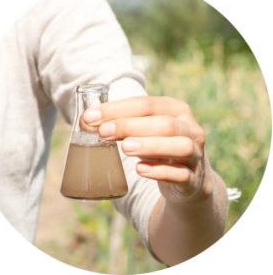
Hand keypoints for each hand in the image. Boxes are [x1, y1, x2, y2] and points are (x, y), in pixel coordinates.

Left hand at [81, 96, 212, 203]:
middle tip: (104, 132)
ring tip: (125, 147)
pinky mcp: (193, 178)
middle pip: (163, 123)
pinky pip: (181, 174)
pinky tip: (140, 169)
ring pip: (179, 146)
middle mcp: (190, 129)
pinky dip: (160, 172)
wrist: (188, 177)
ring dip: (150, 145)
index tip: (90, 117)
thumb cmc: (160, 147)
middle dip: (130, 126)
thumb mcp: (146, 131)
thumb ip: (123, 124)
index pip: (146, 104)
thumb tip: (88, 121)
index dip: (117, 109)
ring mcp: (195, 154)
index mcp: (177, 110)